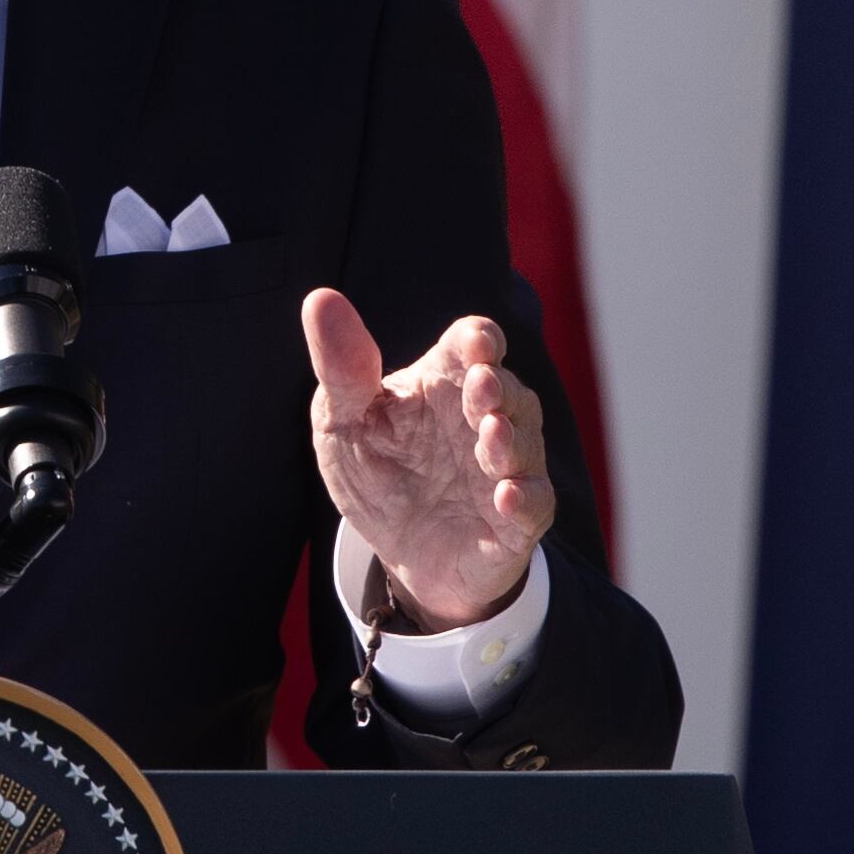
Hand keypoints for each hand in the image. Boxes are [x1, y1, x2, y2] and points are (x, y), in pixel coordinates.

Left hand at [301, 291, 552, 629]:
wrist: (397, 554)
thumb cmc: (376, 472)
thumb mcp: (343, 420)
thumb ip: (340, 367)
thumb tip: (319, 299)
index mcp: (445, 383)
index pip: (473, 344)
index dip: (479, 339)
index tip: (476, 343)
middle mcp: (484, 419)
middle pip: (507, 390)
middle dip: (497, 387)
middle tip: (481, 385)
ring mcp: (505, 469)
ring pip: (526, 443)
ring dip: (511, 439)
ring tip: (491, 433)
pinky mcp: (516, 521)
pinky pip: (534, 505)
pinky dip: (525, 498)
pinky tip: (507, 495)